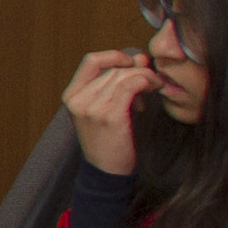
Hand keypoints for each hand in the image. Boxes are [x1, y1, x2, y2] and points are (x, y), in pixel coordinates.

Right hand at [61, 47, 158, 176]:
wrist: (107, 172)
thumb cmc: (108, 140)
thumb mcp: (105, 108)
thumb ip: (118, 82)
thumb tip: (140, 57)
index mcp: (72, 96)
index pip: (91, 61)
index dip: (114, 56)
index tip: (132, 63)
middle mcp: (78, 100)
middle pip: (113, 70)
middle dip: (137, 70)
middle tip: (152, 80)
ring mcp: (92, 109)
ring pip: (123, 76)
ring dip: (145, 76)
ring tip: (155, 86)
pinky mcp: (110, 116)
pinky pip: (130, 86)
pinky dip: (145, 82)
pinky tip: (153, 89)